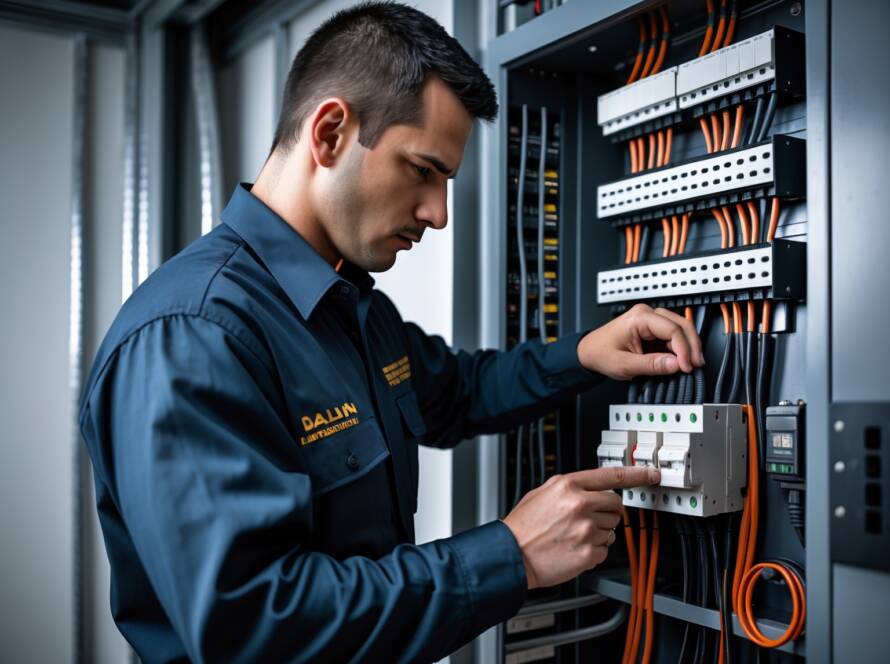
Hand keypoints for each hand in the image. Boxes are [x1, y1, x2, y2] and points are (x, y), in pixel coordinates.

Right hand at [502, 466, 659, 588]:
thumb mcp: (542, 492)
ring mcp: (586, 529)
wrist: (511, 555)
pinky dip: (593, 550)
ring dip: (598, 532)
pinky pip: (605, 549)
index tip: (651, 474)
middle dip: (608, 511)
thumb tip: (592, 486)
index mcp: (568, 486)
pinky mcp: (589, 552)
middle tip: (587, 518)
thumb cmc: (523, 526)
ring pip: (612, 528)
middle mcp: (580, 505)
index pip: (612, 476)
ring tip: (573, 535)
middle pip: (616, 504)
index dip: (637, 474)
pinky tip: (574, 548)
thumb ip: (570, 487)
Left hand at [577, 304, 704, 379]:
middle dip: (692, 346)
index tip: (686, 366)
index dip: (684, 349)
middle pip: (681, 325)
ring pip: (680, 329)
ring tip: (692, 365)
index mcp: (639, 317)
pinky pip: (673, 336)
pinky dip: (680, 348)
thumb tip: (676, 364)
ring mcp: (651, 320)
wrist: (588, 352)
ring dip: (688, 347)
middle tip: (696, 365)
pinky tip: (682, 361)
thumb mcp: (625, 365)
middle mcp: (647, 314)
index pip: (672, 329)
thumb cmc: (600, 353)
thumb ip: (651, 365)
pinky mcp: (653, 329)